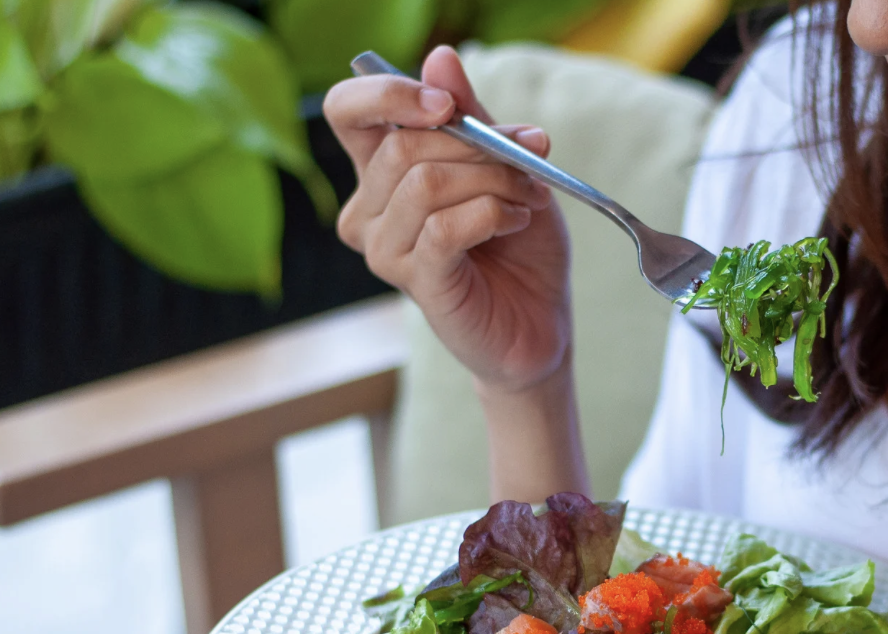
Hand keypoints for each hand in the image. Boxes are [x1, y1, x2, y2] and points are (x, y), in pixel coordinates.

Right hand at [324, 46, 571, 394]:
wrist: (539, 322)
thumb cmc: (519, 247)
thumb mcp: (505, 167)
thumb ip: (473, 117)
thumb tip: (441, 57)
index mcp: (382, 172)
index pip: (348, 111)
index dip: (391, 94)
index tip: (450, 105)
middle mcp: (370, 210)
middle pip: (403, 146)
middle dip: (477, 145)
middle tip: (527, 162)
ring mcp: (386, 249)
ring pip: (425, 183)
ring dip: (493, 181)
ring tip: (526, 199)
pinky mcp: (415, 281)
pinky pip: (444, 227)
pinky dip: (491, 214)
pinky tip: (515, 223)